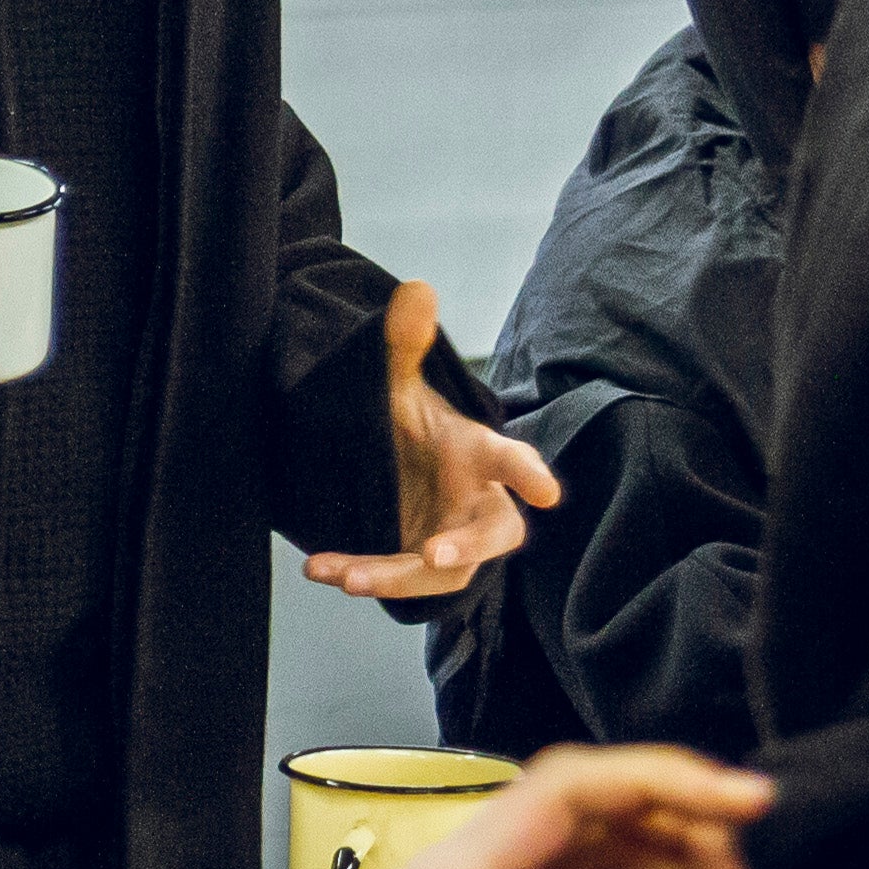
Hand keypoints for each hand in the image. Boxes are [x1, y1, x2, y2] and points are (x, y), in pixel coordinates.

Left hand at [303, 281, 558, 598]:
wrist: (389, 462)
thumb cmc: (413, 423)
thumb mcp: (399, 383)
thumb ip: (405, 343)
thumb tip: (416, 288)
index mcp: (480, 454)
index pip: (514, 462)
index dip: (529, 476)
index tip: (546, 492)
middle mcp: (476, 502)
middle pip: (495, 532)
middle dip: (469, 544)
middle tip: (438, 554)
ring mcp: (452, 540)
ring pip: (443, 573)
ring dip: (397, 576)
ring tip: (348, 576)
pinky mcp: (419, 565)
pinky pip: (399, 580)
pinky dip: (361, 574)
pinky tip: (322, 568)